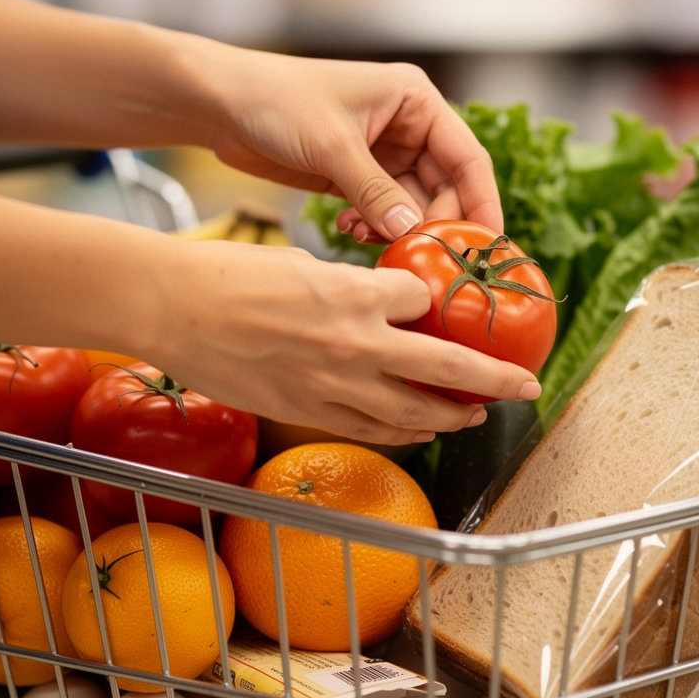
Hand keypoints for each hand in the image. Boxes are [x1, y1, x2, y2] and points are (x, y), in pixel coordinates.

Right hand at [147, 240, 538, 445]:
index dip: (437, 301)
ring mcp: (333, 384)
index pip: (424, 300)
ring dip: (455, 416)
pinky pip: (371, 429)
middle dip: (495, 381)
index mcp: (356, 293)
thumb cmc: (230, 274)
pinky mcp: (307, 410)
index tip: (443, 303)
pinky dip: (404, 433)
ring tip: (478, 416)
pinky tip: (423, 431)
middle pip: (448, 369)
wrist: (172, 306)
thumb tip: (379, 303)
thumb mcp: (303, 264)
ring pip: (415, 412)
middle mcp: (355, 344)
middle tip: (526, 387)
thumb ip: (350, 288)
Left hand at [206, 50, 502, 243]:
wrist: (221, 104)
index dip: (481, 202)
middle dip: (434, 224)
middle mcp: (407, 126)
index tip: (488, 244)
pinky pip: (384, 213)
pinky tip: (349, 231)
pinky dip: (374, 229)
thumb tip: (412, 232)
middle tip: (420, 257)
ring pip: (413, 206)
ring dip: (398, 231)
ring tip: (370, 241)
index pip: (467, 156)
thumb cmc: (275, 100)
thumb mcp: (331, 145)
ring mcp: (384, 154)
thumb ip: (375, 191)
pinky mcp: (358, 177)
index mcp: (415, 100)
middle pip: (445, 188)